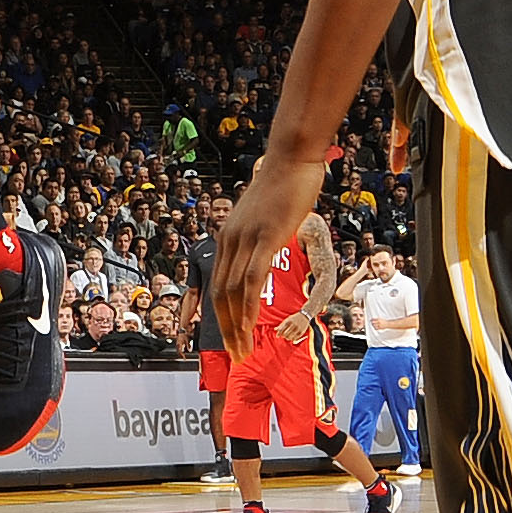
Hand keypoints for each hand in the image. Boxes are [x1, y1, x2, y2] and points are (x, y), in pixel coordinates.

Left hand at [215, 151, 322, 355]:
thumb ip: (264, 234)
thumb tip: (270, 245)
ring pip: (232, 293)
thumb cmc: (286, 182)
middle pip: (220, 294)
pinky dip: (247, 307)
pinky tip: (250, 326)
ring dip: (236, 327)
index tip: (232, 338)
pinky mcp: (264, 237)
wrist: (293, 156)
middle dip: (226, 329)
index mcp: (228, 236)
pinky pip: (250, 280)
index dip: (223, 316)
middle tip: (237, 355)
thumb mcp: (268, 215)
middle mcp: (230, 239)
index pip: (219, 284)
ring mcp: (245, 238)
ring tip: (243, 351)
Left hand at [275, 310, 313, 346]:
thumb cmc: (294, 318)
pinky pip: (295, 338)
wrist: (304, 315)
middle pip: (285, 334)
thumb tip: (275, 329)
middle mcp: (293, 325)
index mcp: (288, 321)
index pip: (281, 329)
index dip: (278, 334)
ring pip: (290, 337)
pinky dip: (292, 339)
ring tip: (287, 337)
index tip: (277, 336)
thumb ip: (281, 325)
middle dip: (283, 336)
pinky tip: (292, 338)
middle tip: (283, 336)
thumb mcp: (287, 319)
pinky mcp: (301, 332)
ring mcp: (297, 329)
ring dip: (288, 338)